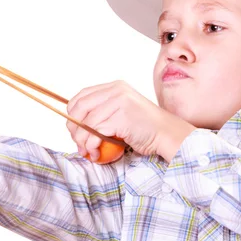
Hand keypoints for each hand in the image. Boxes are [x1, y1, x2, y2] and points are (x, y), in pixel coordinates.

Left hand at [66, 80, 195, 162]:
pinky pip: (96, 133)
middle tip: (78, 143)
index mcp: (114, 87)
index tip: (74, 128)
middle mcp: (116, 91)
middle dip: (74, 129)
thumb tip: (75, 123)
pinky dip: (92, 146)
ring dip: (82, 142)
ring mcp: (119, 103)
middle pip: (80, 108)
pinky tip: (96, 153)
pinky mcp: (121, 118)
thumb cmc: (145, 127)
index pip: (82, 96)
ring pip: (86, 123)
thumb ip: (104, 110)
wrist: (167, 134)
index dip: (73, 113)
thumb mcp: (122, 110)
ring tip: (87, 152)